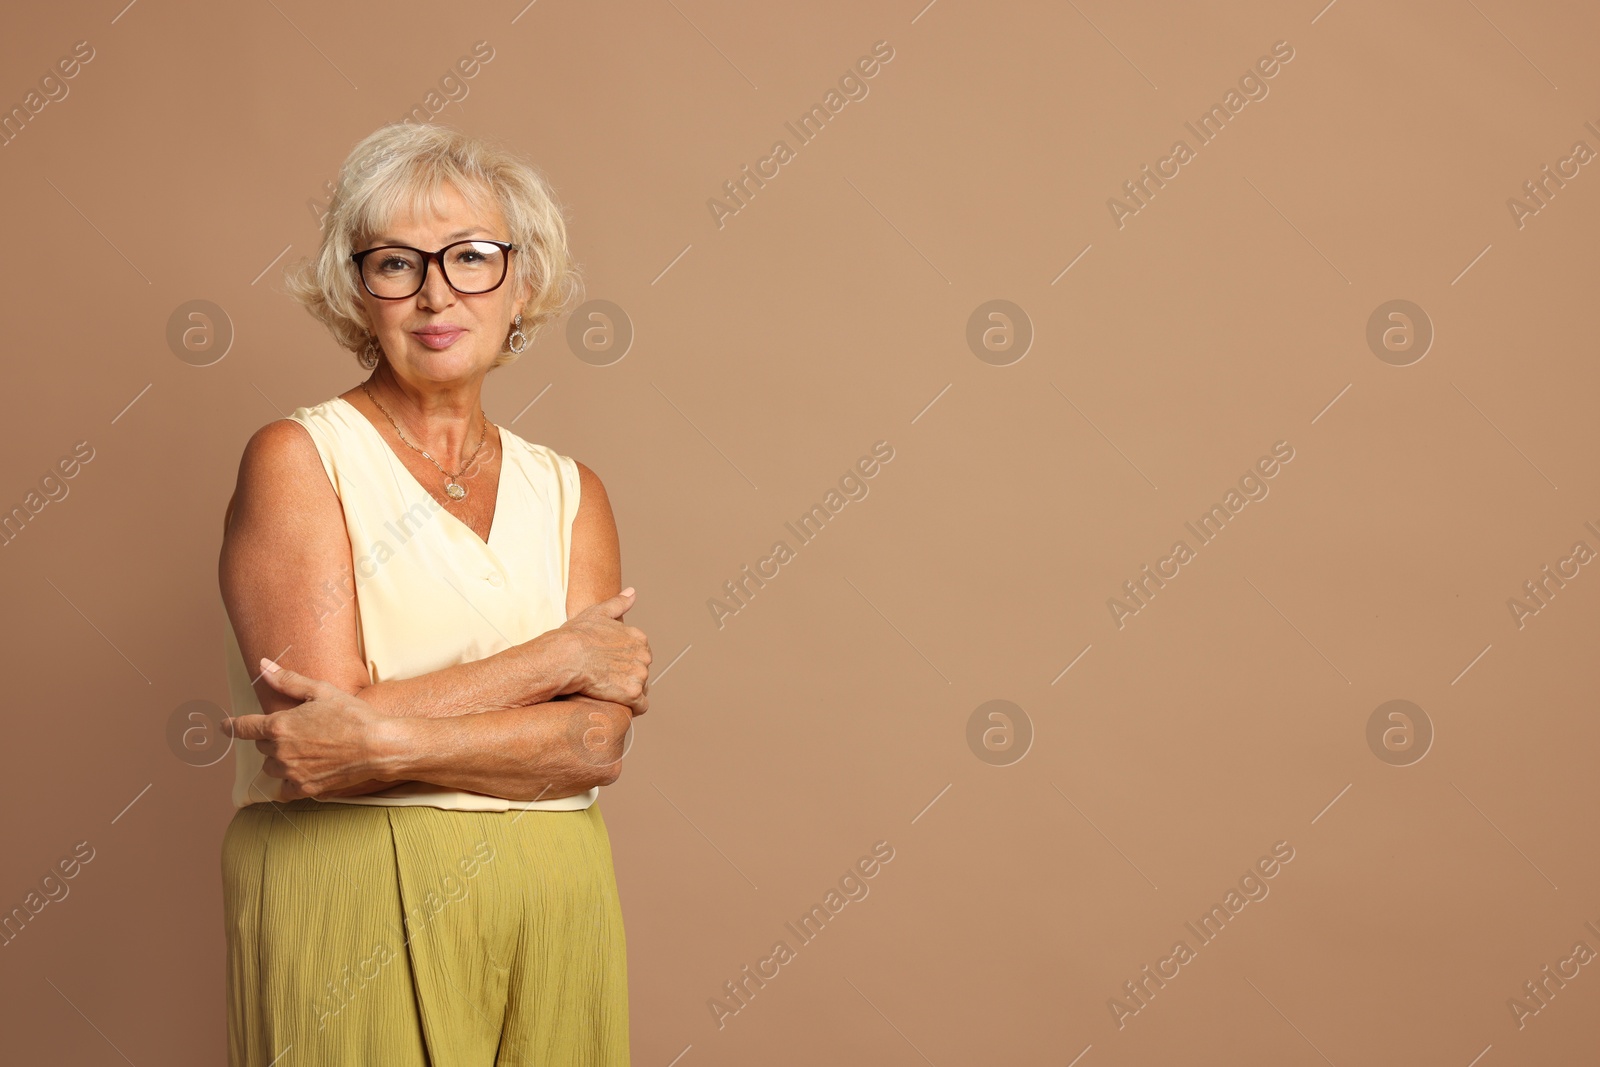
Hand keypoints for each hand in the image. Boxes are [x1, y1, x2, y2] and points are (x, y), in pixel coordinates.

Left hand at [223, 660, 404, 798]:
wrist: (378, 746)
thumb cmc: (352, 715)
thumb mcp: (320, 691)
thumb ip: (287, 681)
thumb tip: (262, 665)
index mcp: (280, 726)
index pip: (244, 728)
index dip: (232, 726)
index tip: (224, 726)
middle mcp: (280, 751)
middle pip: (262, 747)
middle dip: (273, 739)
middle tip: (296, 732)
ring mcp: (291, 772)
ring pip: (271, 768)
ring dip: (280, 760)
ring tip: (303, 751)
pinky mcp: (305, 788)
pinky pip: (284, 790)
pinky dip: (288, 783)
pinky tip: (301, 774)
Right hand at [553, 589, 651, 715]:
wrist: (566, 656)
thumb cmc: (576, 635)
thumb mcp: (598, 612)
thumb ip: (619, 603)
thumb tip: (633, 592)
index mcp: (638, 638)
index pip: (639, 655)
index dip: (625, 663)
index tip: (610, 667)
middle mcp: (644, 655)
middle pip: (642, 672)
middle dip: (628, 678)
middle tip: (607, 682)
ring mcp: (640, 674)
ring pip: (641, 689)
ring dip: (628, 693)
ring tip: (609, 694)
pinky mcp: (633, 693)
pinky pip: (641, 706)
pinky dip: (633, 709)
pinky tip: (620, 707)